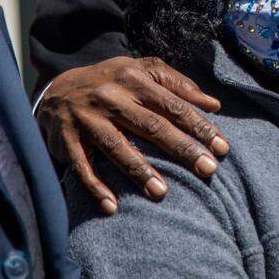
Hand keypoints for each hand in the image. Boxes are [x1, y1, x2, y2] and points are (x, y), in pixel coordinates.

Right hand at [36, 56, 228, 214]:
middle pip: (152, 125)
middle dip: (182, 148)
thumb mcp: (141, 71)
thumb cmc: (111, 82)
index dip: (199, 126)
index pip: (173, 105)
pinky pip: (83, 166)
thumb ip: (178, 84)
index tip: (222, 147)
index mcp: (134, 78)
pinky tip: (112, 206)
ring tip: (162, 192)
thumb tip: (214, 104)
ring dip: (140, 171)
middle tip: (208, 170)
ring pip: (117, 147)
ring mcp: (88, 118)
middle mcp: (111, 96)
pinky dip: (96, 187)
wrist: (56, 90)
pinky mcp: (67, 139)